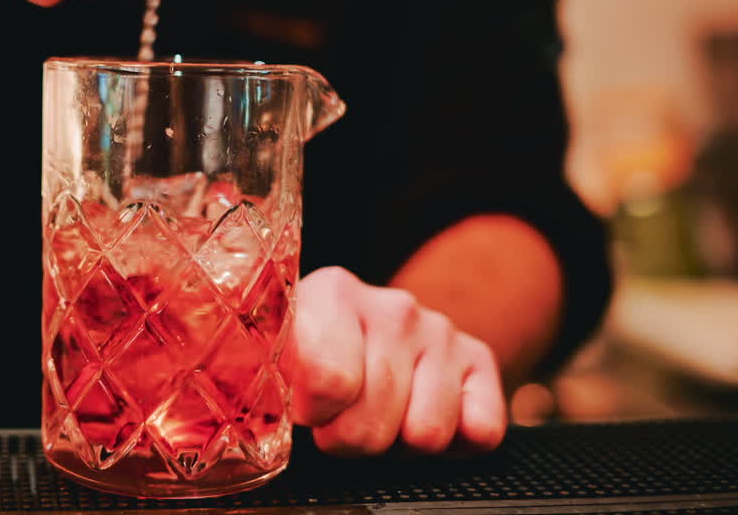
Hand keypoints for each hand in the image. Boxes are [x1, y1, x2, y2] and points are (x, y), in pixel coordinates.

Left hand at [285, 267, 507, 455]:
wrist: (376, 322)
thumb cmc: (319, 349)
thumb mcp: (281, 351)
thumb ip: (264, 371)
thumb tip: (256, 413)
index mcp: (333, 293)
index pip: (327, 380)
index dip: (314, 414)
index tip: (307, 410)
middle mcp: (393, 307)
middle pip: (372, 421)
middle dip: (351, 438)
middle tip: (342, 420)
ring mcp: (441, 331)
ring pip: (426, 434)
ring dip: (398, 442)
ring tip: (381, 413)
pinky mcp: (479, 360)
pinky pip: (481, 432)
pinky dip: (451, 445)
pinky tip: (419, 414)